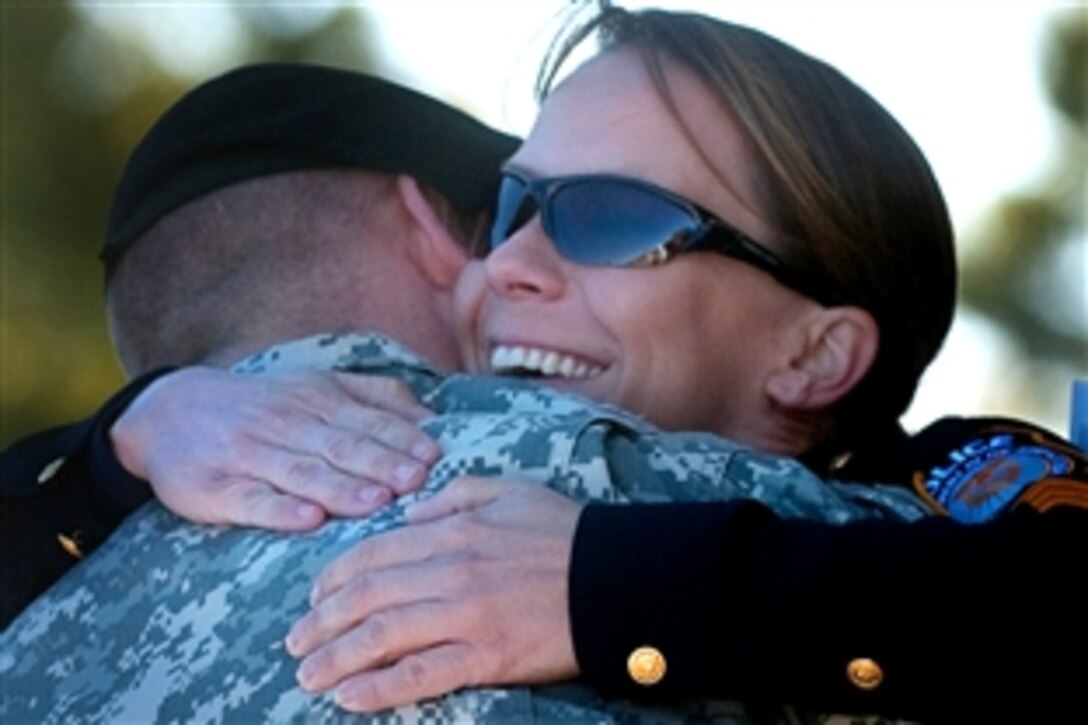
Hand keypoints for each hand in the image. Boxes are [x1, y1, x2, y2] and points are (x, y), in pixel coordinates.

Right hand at [110, 367, 441, 529]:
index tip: (434, 458)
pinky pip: (250, 500)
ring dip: (341, 488)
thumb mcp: (317, 386)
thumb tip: (432, 418)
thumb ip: (374, 398)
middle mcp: (287, 425)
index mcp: (317, 401)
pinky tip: (307, 521)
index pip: (366, 421)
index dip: (400, 439)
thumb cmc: (263, 405)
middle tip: (416, 481)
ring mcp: (249, 456)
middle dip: (380, 463)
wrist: (168, 411)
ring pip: (301, 472)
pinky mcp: (215, 487)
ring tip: (376, 502)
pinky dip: (279, 510)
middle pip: (340, 445)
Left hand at [286, 476, 582, 711]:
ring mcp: (465, 615)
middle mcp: (449, 571)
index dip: (334, 577)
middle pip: (367, 597)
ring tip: (307, 676)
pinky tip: (348, 698)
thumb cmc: (563, 531)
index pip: (373, 553)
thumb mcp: (507, 491)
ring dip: (336, 658)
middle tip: (295, 642)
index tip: (313, 595)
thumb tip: (407, 515)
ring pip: (382, 636)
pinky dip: (378, 687)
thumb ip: (451, 498)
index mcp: (451, 531)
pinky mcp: (486, 655)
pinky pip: (421, 674)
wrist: (614, 577)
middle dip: (322, 622)